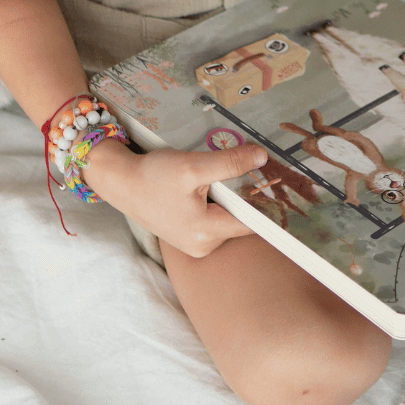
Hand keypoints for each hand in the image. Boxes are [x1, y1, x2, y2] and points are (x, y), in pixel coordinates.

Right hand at [84, 137, 268, 256]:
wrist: (120, 181)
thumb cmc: (152, 176)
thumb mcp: (193, 166)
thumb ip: (229, 163)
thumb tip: (263, 158)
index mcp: (205, 234)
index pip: (251, 222)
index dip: (268, 203)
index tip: (284, 184)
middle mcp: (203, 245)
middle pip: (240, 219)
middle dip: (249, 195)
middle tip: (260, 168)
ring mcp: (195, 242)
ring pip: (228, 217)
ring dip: (233, 196)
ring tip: (236, 172)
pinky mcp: (188, 234)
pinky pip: (215, 217)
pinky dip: (219, 200)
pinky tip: (216, 182)